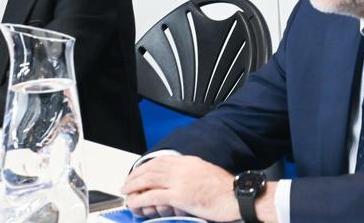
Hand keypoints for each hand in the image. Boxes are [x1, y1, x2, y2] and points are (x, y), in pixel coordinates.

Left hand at [122, 155, 243, 221]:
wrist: (237, 197)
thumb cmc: (226, 190)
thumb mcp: (206, 174)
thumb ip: (191, 173)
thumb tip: (180, 181)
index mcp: (189, 161)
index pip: (161, 160)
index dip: (146, 166)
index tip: (139, 172)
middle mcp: (183, 168)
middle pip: (152, 168)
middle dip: (136, 176)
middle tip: (127, 183)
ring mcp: (180, 181)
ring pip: (149, 180)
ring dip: (134, 186)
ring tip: (126, 192)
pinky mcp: (180, 195)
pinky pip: (154, 196)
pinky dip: (141, 199)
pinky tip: (134, 203)